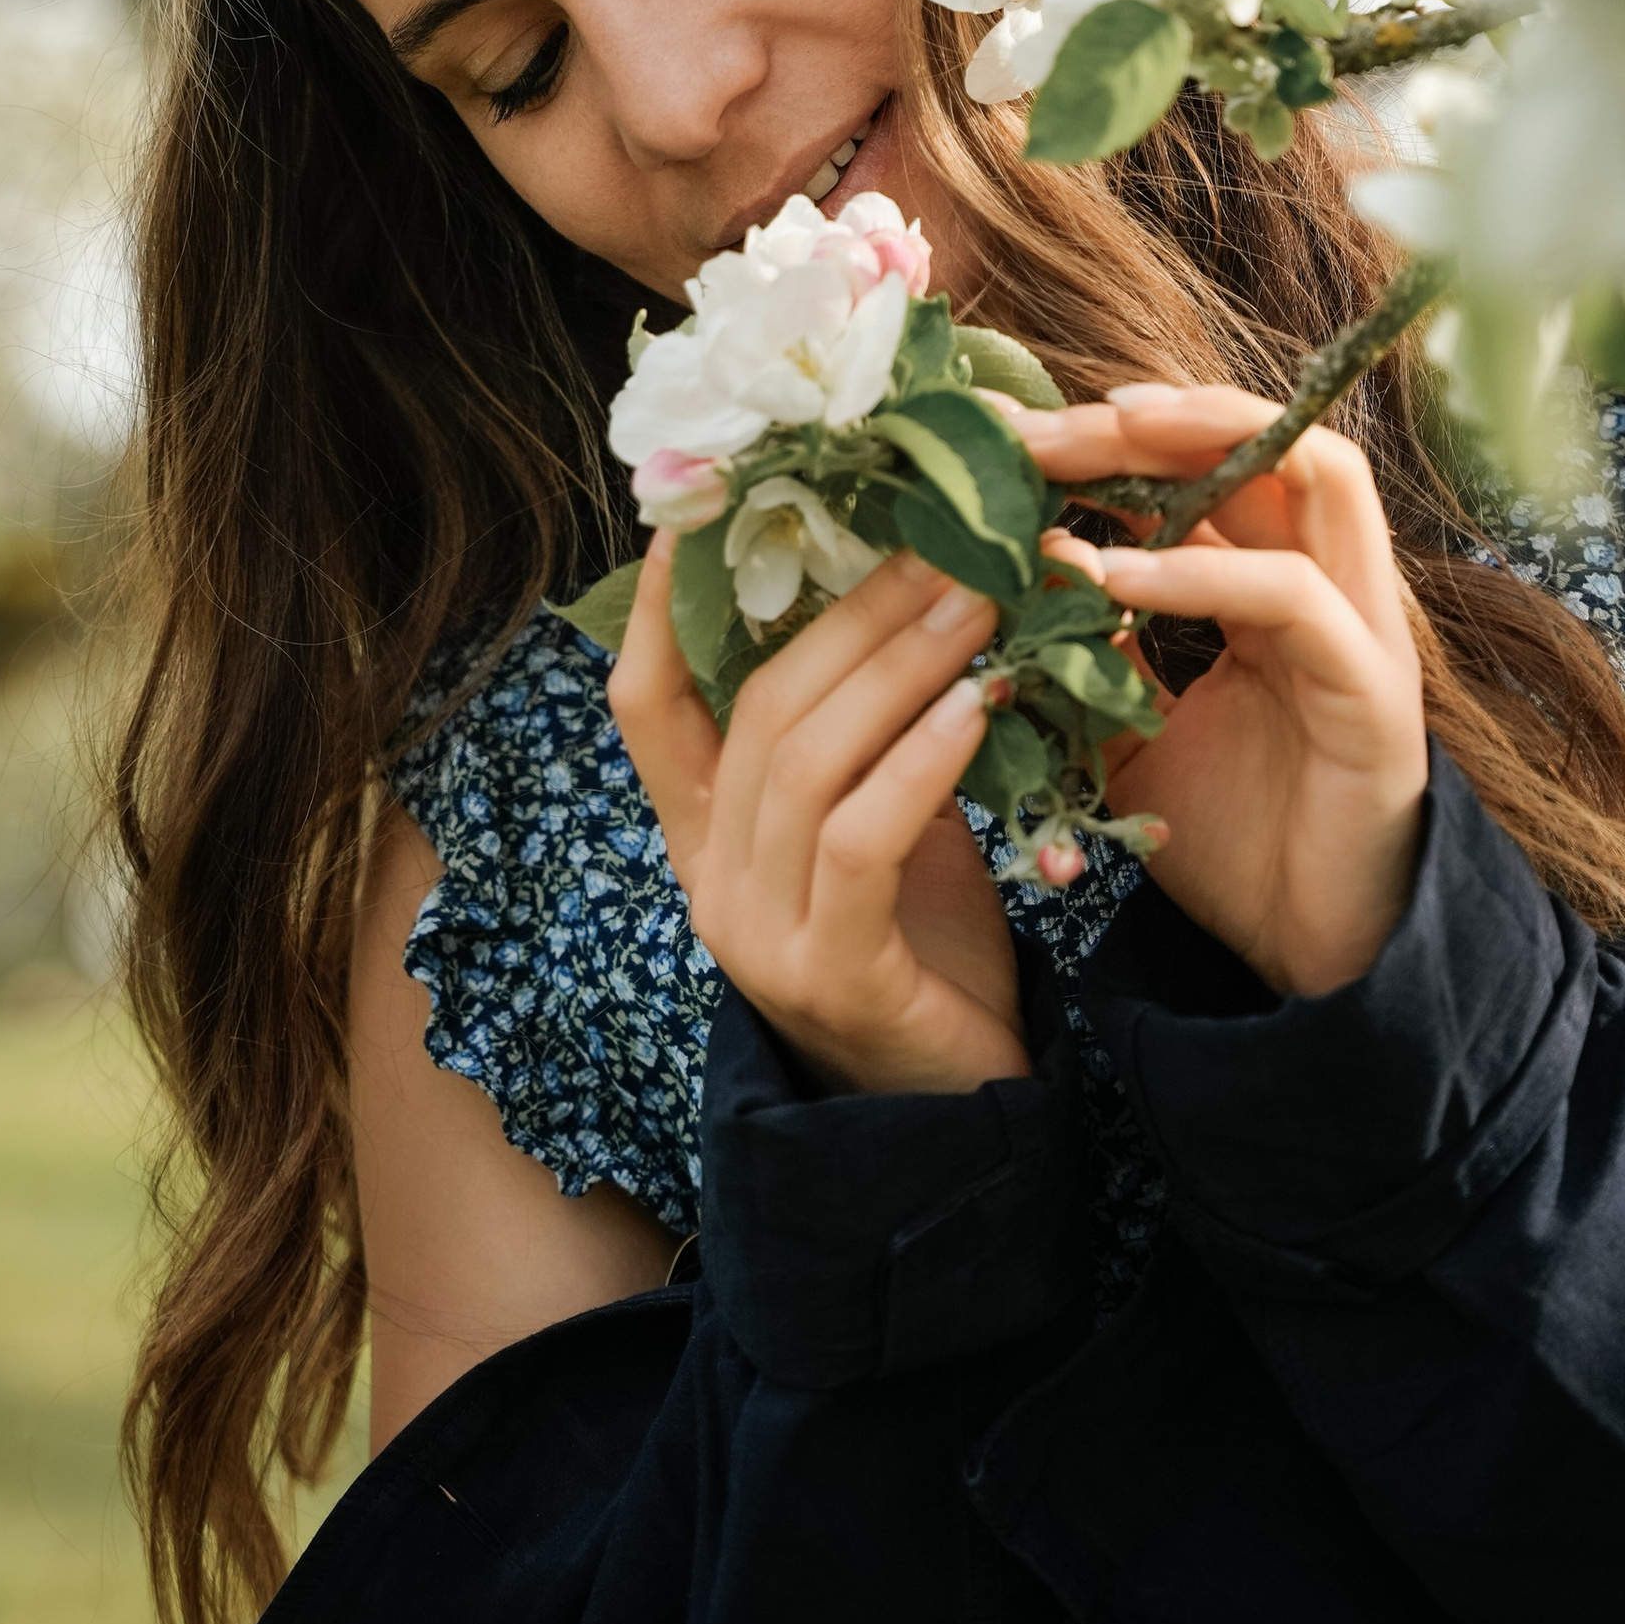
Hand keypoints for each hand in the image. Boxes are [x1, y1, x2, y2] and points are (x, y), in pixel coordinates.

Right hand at [608, 538, 1025, 1095]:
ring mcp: (758, 934)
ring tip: (978, 599)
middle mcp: (710, 883)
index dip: (661, 607)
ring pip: (805, 763)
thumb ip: (883, 733)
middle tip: (944, 538)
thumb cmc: (931, 953)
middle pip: (756, 709)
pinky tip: (978, 704)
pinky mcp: (827, 975)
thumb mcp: (894, 825)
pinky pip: (859, 841)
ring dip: (899, 666)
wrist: (965, 1113)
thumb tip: (932, 587)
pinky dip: (917, 762)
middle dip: (851, 610)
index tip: (699, 510)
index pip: (646, 707)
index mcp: (706, 839)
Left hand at [1008, 383, 1428, 1001]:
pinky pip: (1293, 595)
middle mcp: (1329, 585)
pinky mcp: (1372, 688)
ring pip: (1315, 473)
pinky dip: (1201, 570)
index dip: (1110, 437)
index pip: (1207, 468)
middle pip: (1259, 442)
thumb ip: (1085, 655)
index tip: (1004, 436)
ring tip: (1097, 440)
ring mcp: (1361, 628)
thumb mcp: (1126, 733)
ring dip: (1204, 442)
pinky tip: (1110, 571)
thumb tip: (1003, 582)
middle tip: (1035, 428)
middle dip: (1145, 418)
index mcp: (1271, 585)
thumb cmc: (1231, 841)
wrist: (1306, 957)